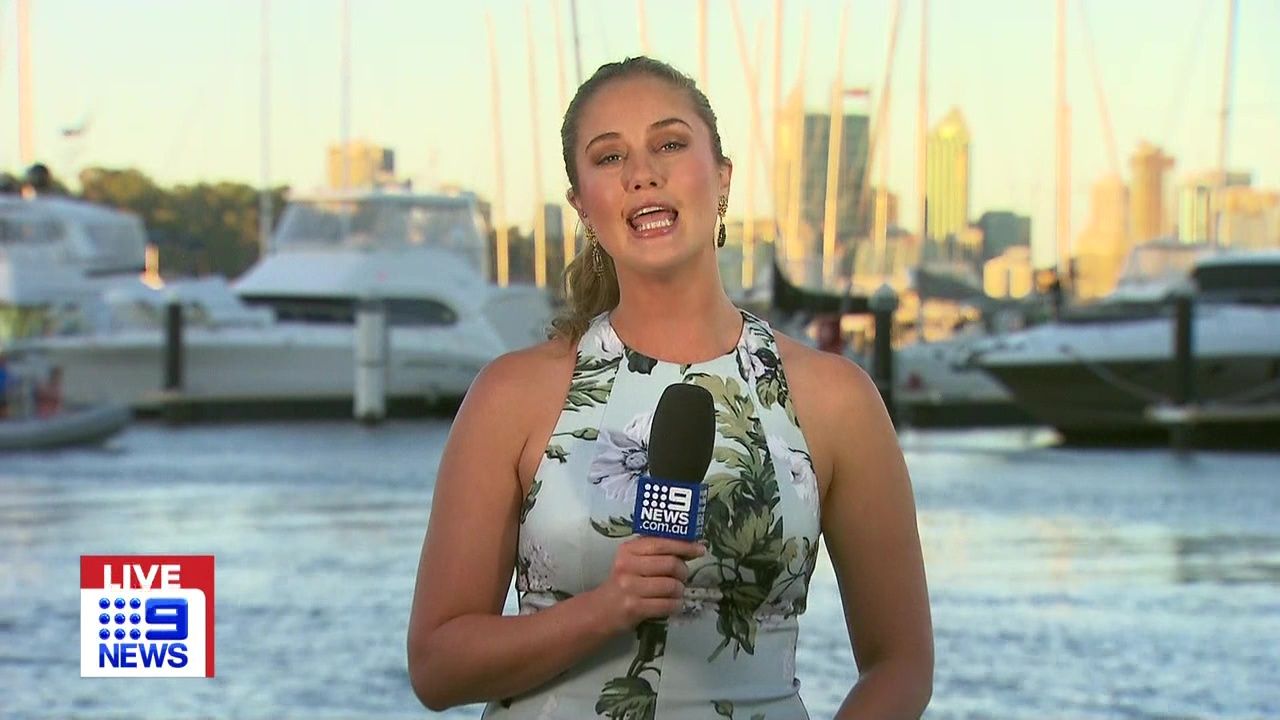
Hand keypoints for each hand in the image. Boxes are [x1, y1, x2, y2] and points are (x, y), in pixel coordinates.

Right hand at [589, 537, 705, 633]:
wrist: (602, 610)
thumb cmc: (624, 582)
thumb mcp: (633, 561)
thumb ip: (656, 552)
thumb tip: (691, 547)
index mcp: (628, 549)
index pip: (661, 543)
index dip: (684, 546)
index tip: (700, 549)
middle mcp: (627, 566)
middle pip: (670, 564)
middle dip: (683, 571)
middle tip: (682, 577)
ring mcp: (630, 587)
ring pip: (672, 586)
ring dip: (680, 590)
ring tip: (675, 592)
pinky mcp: (634, 608)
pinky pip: (667, 605)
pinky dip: (675, 605)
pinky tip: (672, 604)